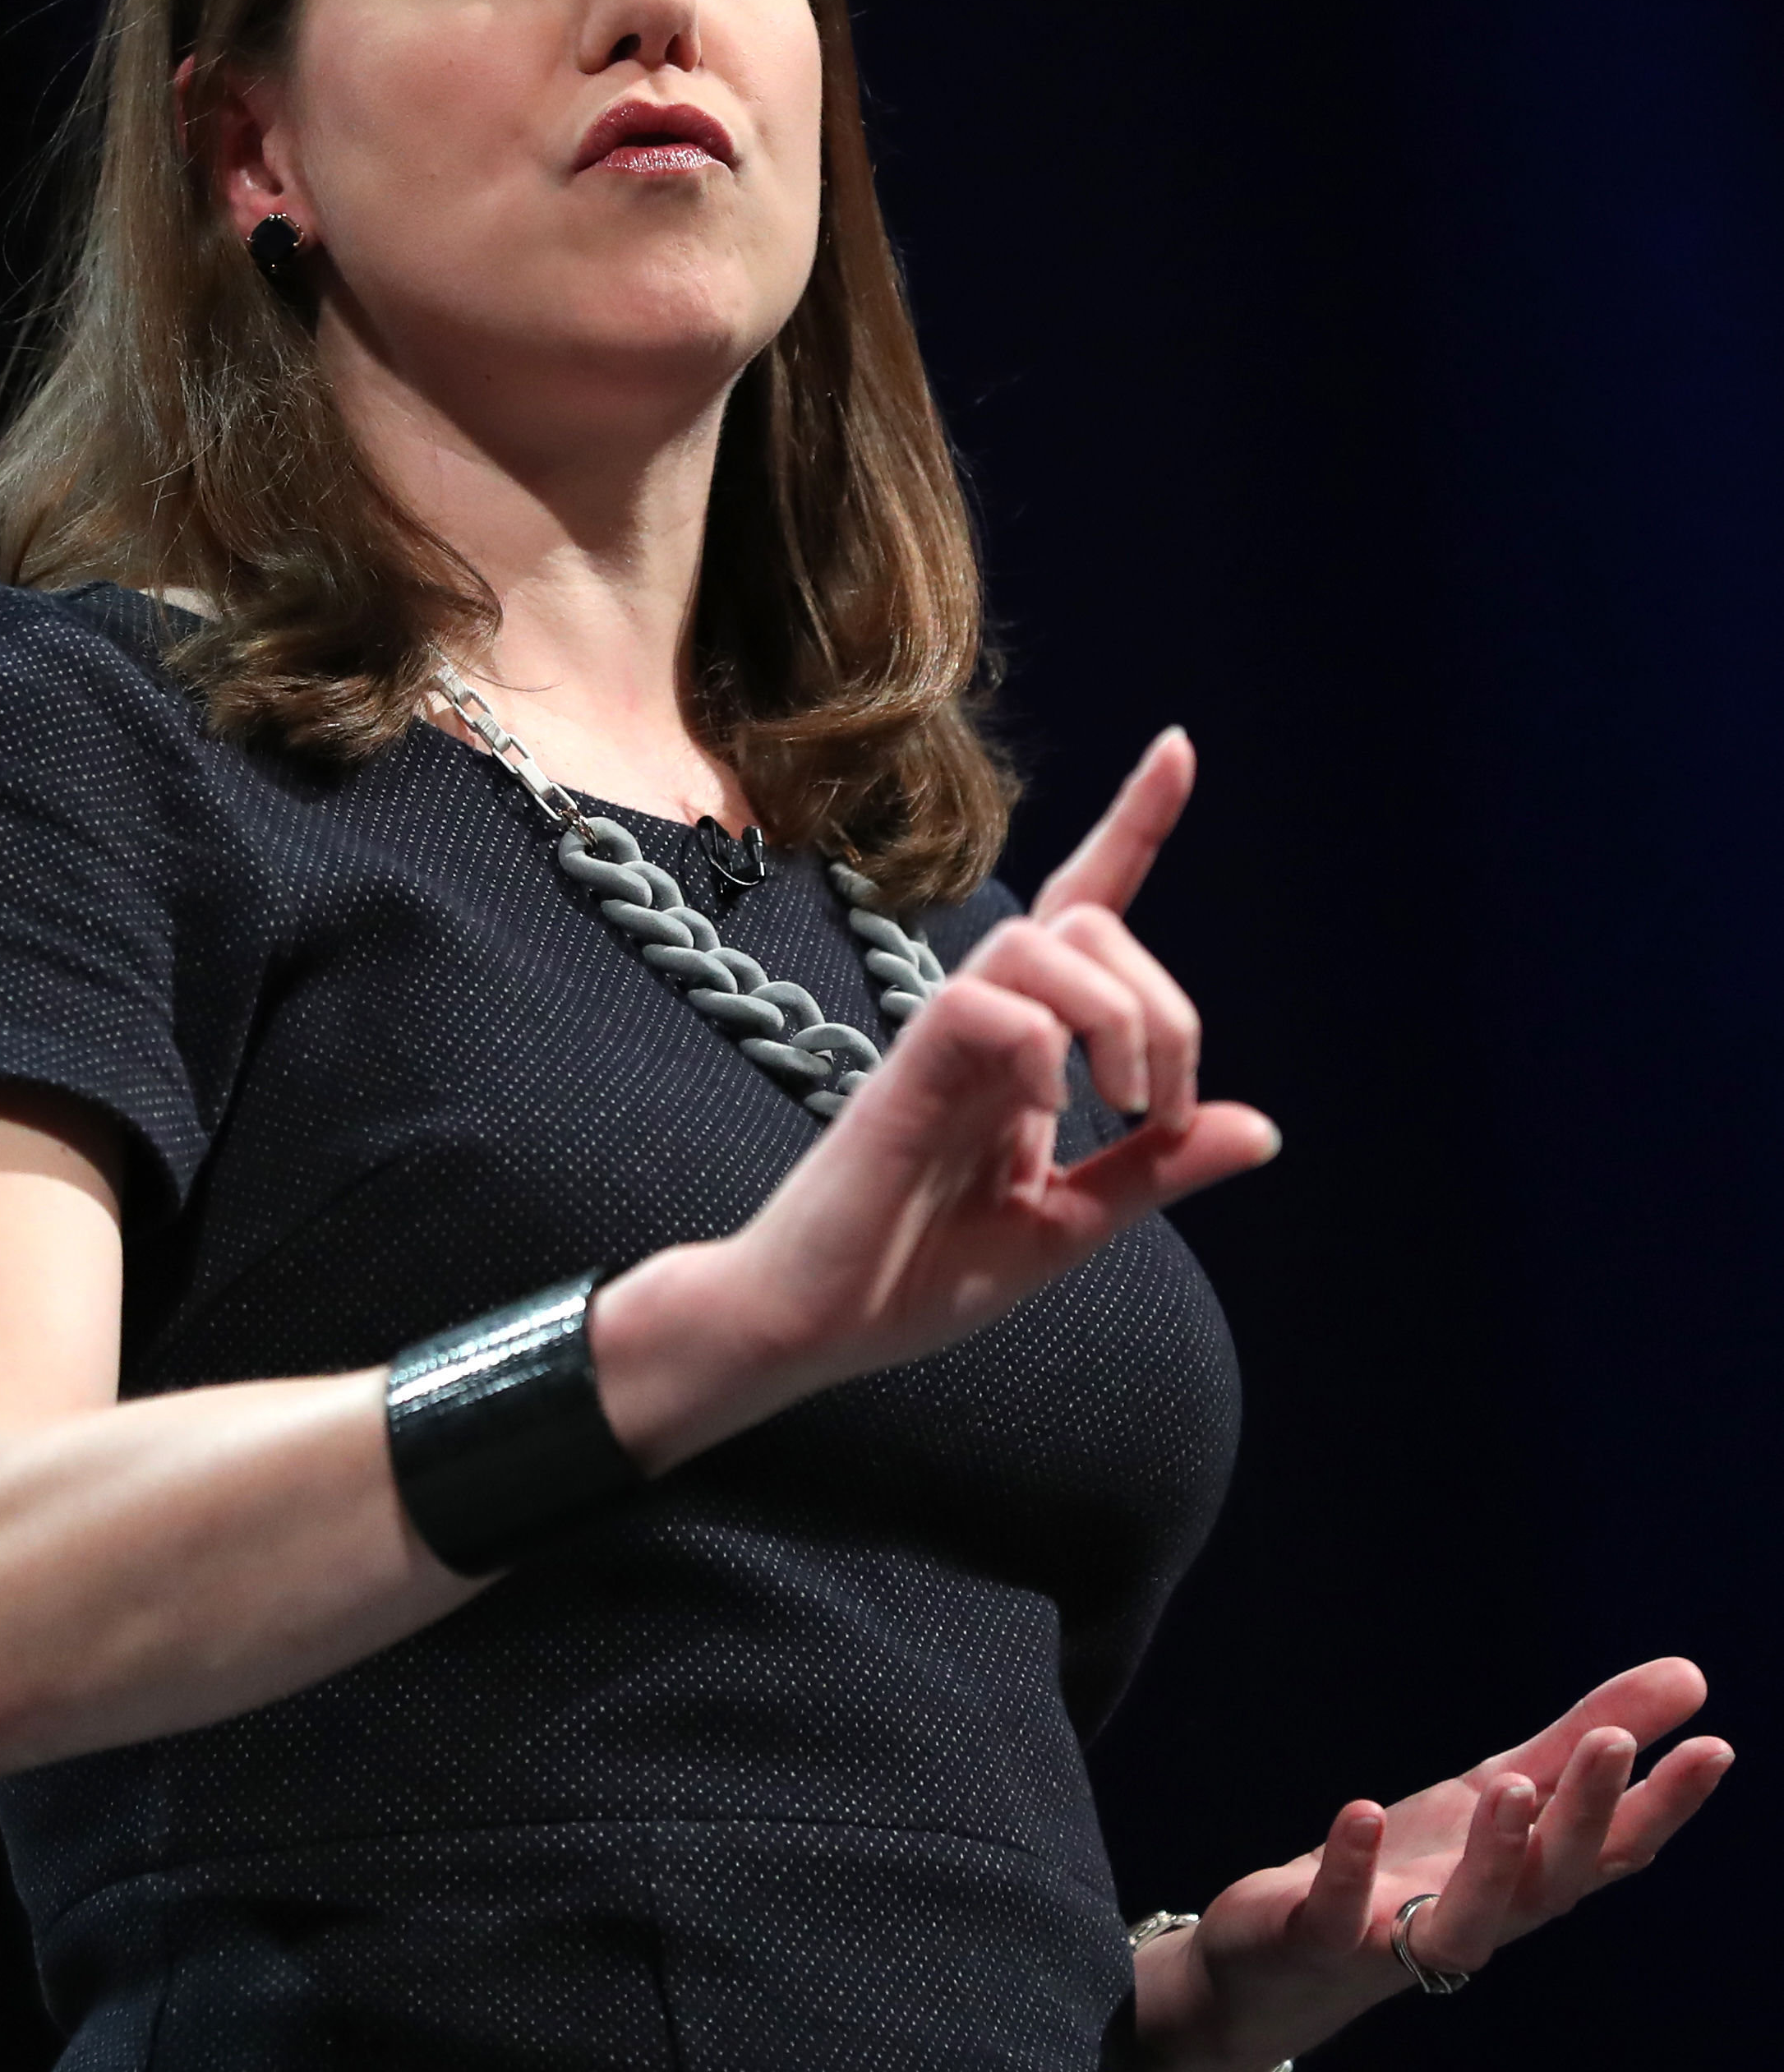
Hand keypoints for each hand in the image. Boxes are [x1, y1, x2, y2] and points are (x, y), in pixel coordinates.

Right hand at [593, 731, 1277, 1465]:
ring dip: (1117, 1016)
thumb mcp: (1067, 1225)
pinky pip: (989, 1006)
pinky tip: (1042, 1127)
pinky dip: (1043, 1053)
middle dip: (1164, 1003)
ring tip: (1120, 1105)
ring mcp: (940, 1041)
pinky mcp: (903, 1072)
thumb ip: (1153, 1171)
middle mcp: (983, 1022)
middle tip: (1162, 1110)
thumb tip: (1259, 1127)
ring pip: (1043, 942)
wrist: (812, 1326)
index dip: (1134, 826)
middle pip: (1089, 922)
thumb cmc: (917, 1272)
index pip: (1081, 906)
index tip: (1182, 746)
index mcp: (1023, 1047)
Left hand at [1131, 1658, 1736, 2071]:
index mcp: (1525, 1881)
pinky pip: (1338, 1914)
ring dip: (1493, 1861)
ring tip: (1508, 1787)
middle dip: (1582, 1818)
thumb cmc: (1413, 1872)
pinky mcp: (1319, 1939)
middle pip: (1548, 1883)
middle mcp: (1478, 1919)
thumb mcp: (1495, 1790)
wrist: (1287, 1956)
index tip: (1714, 1747)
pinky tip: (1364, 1812)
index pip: (1609, 1849)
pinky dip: (1352, 1868)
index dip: (1665, 1805)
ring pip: (1464, 1925)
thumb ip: (1579, 1740)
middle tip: (1612, 1744)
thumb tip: (1692, 1674)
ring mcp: (1398, 1939)